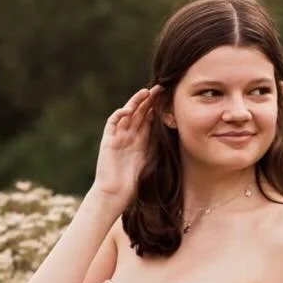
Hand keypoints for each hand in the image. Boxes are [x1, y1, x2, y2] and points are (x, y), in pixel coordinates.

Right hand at [94, 85, 159, 203]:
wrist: (115, 194)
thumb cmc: (134, 183)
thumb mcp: (152, 160)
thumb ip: (158, 146)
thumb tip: (174, 132)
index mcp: (141, 141)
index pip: (149, 119)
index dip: (157, 108)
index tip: (169, 98)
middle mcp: (129, 136)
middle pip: (139, 113)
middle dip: (149, 101)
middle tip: (160, 89)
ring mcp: (118, 136)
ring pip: (127, 114)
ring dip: (135, 102)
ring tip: (145, 93)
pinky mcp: (108, 140)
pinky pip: (113, 122)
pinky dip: (120, 114)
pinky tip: (129, 109)